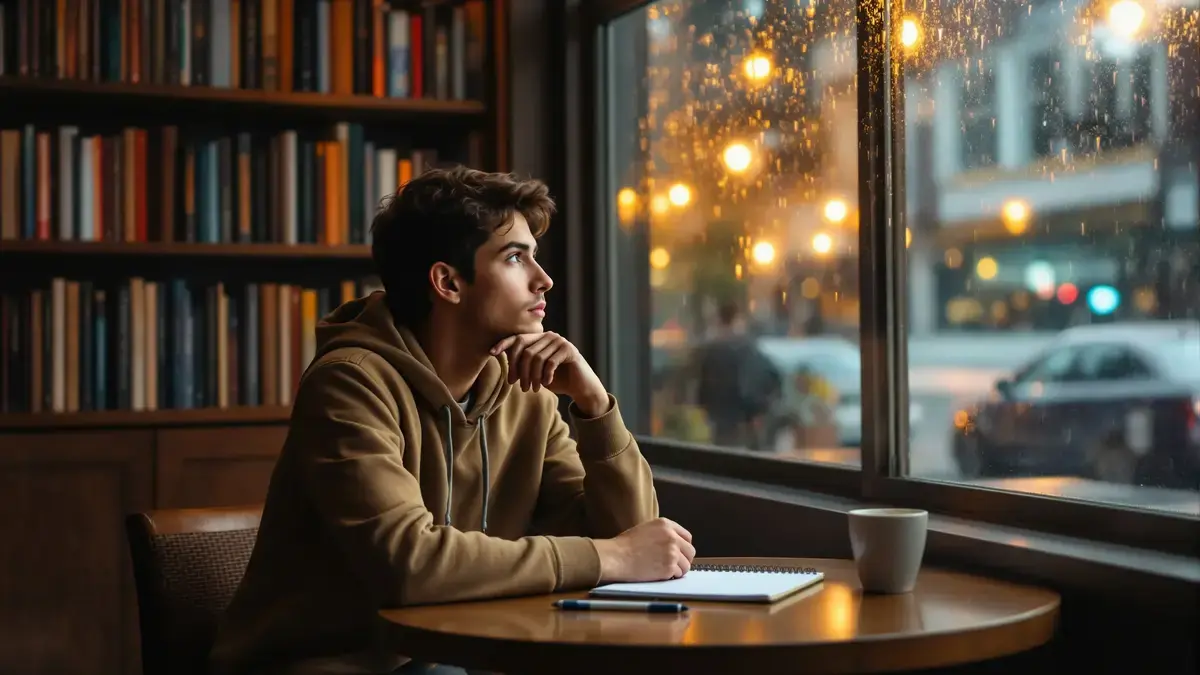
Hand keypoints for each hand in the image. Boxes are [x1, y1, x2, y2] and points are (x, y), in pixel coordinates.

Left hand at [490, 332, 607, 412]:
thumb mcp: (536, 372)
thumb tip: (501, 357)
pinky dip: (545, 375)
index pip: (518, 338)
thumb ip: (523, 363)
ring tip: (532, 389)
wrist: (581, 387)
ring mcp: (560, 341)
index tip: (492, 352)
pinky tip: (545, 384)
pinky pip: (550, 362)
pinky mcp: (569, 350)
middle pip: (525, 350)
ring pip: (536, 358)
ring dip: (532, 377)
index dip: (504, 343)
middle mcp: (549, 336)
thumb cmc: (556, 379)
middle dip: (519, 369)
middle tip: (519, 386)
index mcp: (540, 339)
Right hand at [592, 518, 695, 582]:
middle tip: (676, 565)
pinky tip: (661, 575)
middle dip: (684, 559)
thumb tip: (674, 543)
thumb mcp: (646, 529)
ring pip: (686, 565)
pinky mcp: (669, 567)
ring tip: (667, 571)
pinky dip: (672, 577)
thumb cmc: (625, 545)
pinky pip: (678, 574)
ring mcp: (672, 552)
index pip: (687, 536)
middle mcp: (672, 536)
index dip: (684, 546)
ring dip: (679, 570)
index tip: (680, 553)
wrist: (617, 556)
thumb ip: (663, 533)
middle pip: (690, 551)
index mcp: (666, 524)